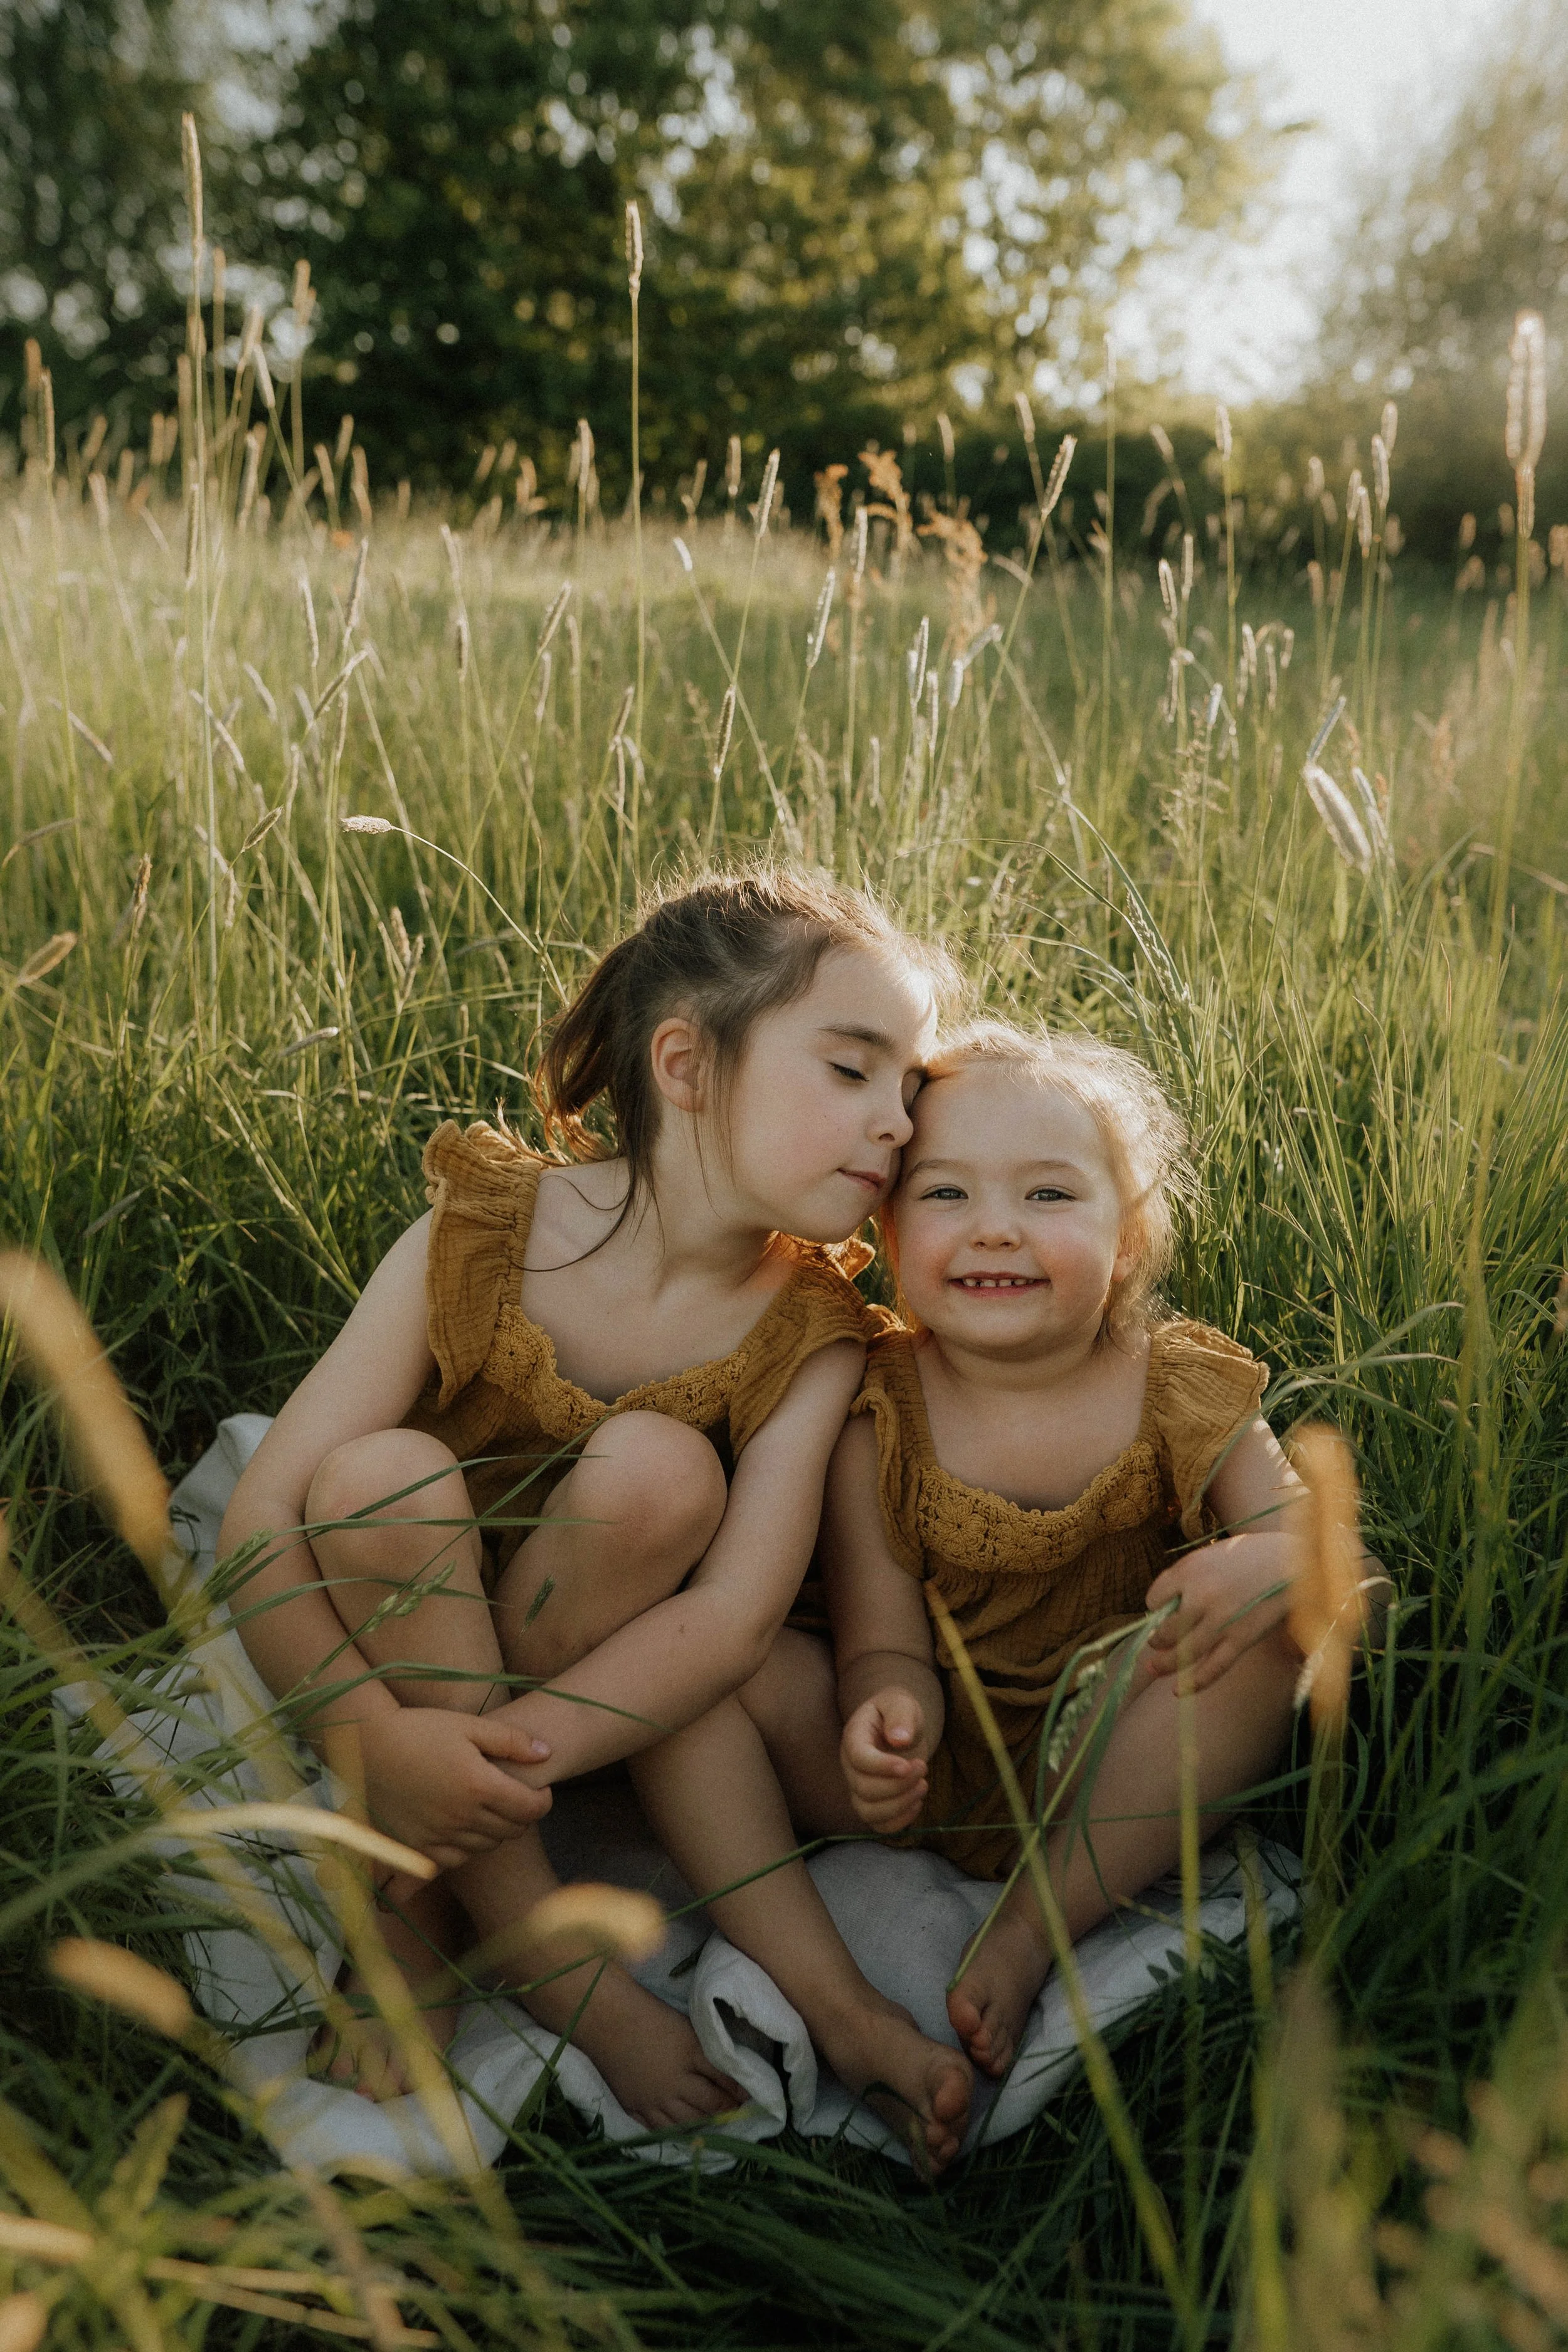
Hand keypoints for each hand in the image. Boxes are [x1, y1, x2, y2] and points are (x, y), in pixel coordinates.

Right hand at [357, 1709, 553, 1870]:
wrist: (368, 1745)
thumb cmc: (421, 1728)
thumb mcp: (469, 1725)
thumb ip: (512, 1741)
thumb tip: (547, 1753)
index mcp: (478, 1785)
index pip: (531, 1809)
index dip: (543, 1801)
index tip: (540, 1789)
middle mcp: (460, 1816)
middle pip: (512, 1831)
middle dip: (522, 1814)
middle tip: (516, 1795)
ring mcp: (437, 1835)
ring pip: (486, 1846)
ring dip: (496, 1830)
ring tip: (488, 1806)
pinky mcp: (416, 1846)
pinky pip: (455, 1859)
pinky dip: (466, 1846)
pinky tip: (462, 1824)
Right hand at [841, 1687, 930, 1831]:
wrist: (897, 1726)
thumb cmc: (897, 1712)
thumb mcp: (901, 1703)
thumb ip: (900, 1716)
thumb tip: (899, 1739)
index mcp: (854, 1737)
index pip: (858, 1758)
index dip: (881, 1766)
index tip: (908, 1765)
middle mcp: (851, 1766)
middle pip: (864, 1788)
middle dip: (898, 1784)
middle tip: (923, 1767)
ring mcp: (859, 1787)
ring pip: (869, 1811)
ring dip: (900, 1804)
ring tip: (923, 1785)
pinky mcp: (873, 1803)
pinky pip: (878, 1824)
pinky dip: (899, 1822)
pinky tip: (917, 1803)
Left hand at [1144, 1534, 1296, 1692]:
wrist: (1291, 1561)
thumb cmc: (1248, 1556)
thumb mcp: (1210, 1555)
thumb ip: (1185, 1578)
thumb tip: (1163, 1610)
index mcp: (1189, 1570)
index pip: (1154, 1598)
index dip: (1156, 1606)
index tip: (1162, 1607)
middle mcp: (1201, 1595)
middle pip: (1165, 1628)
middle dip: (1156, 1637)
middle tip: (1154, 1640)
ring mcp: (1221, 1620)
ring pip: (1183, 1651)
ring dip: (1164, 1663)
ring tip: (1153, 1666)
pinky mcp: (1241, 1638)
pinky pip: (1213, 1668)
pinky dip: (1194, 1683)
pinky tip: (1178, 1691)